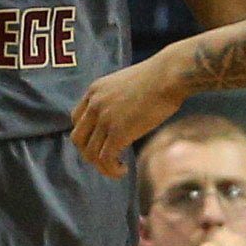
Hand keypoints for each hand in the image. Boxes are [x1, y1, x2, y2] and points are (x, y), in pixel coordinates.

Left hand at [70, 48, 188, 175]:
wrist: (169, 76)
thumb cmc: (159, 78)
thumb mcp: (126, 83)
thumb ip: (116, 99)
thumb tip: (123, 118)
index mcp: (95, 90)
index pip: (76, 119)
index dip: (86, 135)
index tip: (101, 142)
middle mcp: (94, 105)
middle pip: (78, 139)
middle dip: (90, 153)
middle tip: (108, 159)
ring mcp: (105, 119)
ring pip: (90, 153)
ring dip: (102, 166)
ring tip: (118, 169)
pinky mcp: (118, 132)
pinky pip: (105, 159)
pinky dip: (111, 170)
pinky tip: (124, 170)